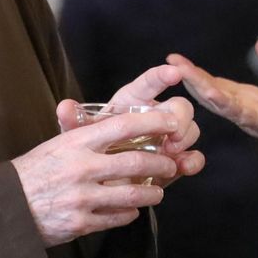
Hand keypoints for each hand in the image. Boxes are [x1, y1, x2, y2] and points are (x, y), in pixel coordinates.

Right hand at [14, 108, 185, 245]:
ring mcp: (82, 197)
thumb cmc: (34, 172)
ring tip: (157, 192)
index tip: (172, 122)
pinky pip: (118, 218)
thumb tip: (122, 127)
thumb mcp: (56, 146)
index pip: (122, 125)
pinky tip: (132, 210)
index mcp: (75, 143)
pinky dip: (130, 213)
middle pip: (135, 163)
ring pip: (132, 195)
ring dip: (152, 193)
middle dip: (161, 164)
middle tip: (171, 165)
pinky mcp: (81, 223)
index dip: (153, 122)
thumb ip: (86, 137)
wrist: (5, 206)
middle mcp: (81, 168)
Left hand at [55, 64, 205, 187]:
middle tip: (172, 135)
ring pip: (191, 128)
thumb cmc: (90, 152)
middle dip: (181, 117)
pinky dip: (193, 160)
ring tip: (171, 153)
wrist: (98, 184)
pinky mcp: (176, 161)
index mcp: (132, 102)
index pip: (150, 82)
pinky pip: (194, 156)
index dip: (163, 75)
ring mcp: (169, 139)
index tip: (175, 73)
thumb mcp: (78, 138)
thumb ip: (73, 122)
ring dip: (186, 138)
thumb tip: (64, 106)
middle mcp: (155, 117)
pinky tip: (184, 167)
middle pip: (180, 105)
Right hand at [168, 36, 257, 148]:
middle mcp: (245, 110)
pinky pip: (241, 111)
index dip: (197, 73)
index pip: (217, 84)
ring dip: (200, 86)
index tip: (176, 60)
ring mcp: (252, 118)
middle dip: (191, 78)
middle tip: (169, 63)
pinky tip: (210, 91)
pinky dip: (224, 101)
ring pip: (220, 101)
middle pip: (211, 92)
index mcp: (249, 100)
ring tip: (181, 72)